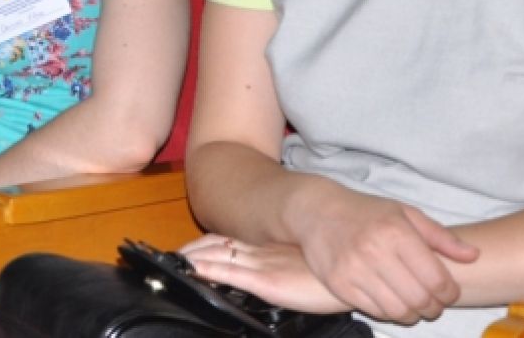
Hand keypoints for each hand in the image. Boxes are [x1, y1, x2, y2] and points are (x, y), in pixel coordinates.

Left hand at [181, 234, 347, 315]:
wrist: (353, 268)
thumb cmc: (332, 275)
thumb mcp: (303, 268)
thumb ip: (285, 267)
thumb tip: (276, 273)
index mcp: (268, 248)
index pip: (227, 241)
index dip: (203, 244)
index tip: (184, 251)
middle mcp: (261, 252)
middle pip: (216, 244)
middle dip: (192, 250)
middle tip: (170, 257)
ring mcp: (262, 264)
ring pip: (218, 255)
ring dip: (194, 258)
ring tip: (174, 263)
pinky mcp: (267, 280)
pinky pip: (231, 272)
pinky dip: (209, 270)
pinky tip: (194, 271)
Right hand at [281, 185, 477, 322]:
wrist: (316, 211)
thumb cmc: (366, 212)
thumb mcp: (405, 213)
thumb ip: (440, 236)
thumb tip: (474, 255)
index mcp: (396, 232)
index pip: (437, 279)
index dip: (449, 292)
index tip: (448, 291)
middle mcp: (374, 251)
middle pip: (420, 299)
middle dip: (434, 307)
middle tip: (433, 302)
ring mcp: (354, 269)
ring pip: (398, 311)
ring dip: (413, 314)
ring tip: (414, 304)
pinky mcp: (339, 284)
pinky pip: (375, 311)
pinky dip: (390, 313)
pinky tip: (392, 301)